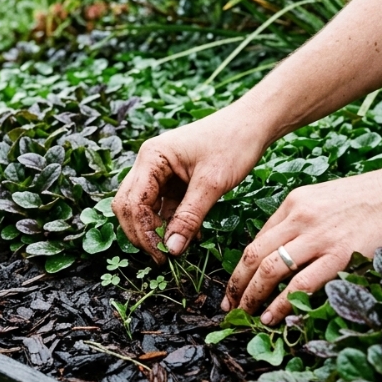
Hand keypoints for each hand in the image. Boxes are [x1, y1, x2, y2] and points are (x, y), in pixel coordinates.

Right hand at [112, 103, 266, 262]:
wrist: (252, 124)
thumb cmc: (233, 144)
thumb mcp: (212, 183)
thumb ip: (189, 217)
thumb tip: (171, 249)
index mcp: (152, 157)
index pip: (134, 202)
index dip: (143, 231)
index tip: (162, 255)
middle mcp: (148, 162)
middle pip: (128, 205)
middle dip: (141, 233)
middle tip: (162, 257)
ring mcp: (157, 170)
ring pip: (141, 207)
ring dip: (153, 229)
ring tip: (174, 249)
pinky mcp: (170, 179)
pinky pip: (160, 205)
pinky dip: (168, 222)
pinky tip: (185, 236)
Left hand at [223, 162, 381, 324]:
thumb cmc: (371, 198)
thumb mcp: (325, 200)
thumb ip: (302, 220)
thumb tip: (283, 250)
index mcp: (293, 202)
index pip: (258, 238)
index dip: (242, 266)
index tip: (234, 284)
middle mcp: (300, 217)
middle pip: (255, 254)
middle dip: (236, 283)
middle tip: (228, 305)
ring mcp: (319, 237)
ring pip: (271, 270)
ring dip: (252, 296)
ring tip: (244, 315)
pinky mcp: (341, 255)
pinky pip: (302, 284)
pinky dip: (282, 304)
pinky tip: (272, 316)